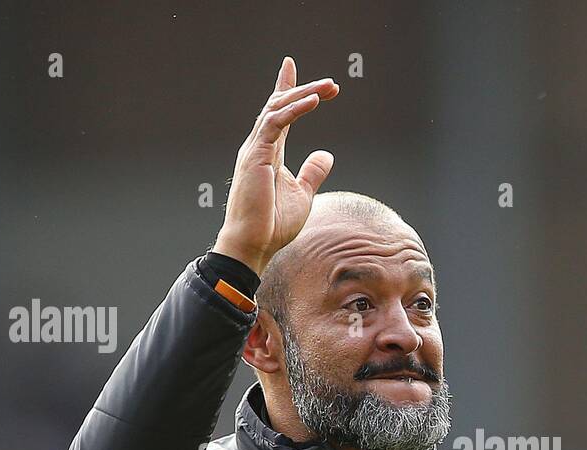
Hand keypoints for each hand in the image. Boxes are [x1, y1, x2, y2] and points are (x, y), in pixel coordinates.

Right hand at [213, 56, 339, 275]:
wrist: (253, 245)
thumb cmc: (273, 224)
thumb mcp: (303, 194)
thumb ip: (313, 172)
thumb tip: (326, 154)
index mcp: (269, 153)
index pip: (279, 114)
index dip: (287, 89)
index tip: (292, 67)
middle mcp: (260, 145)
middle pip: (280, 105)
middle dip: (303, 89)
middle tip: (332, 84)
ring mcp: (256, 149)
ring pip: (278, 109)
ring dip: (304, 95)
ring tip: (329, 88)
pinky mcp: (257, 155)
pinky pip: (277, 123)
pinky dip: (295, 109)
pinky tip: (314, 101)